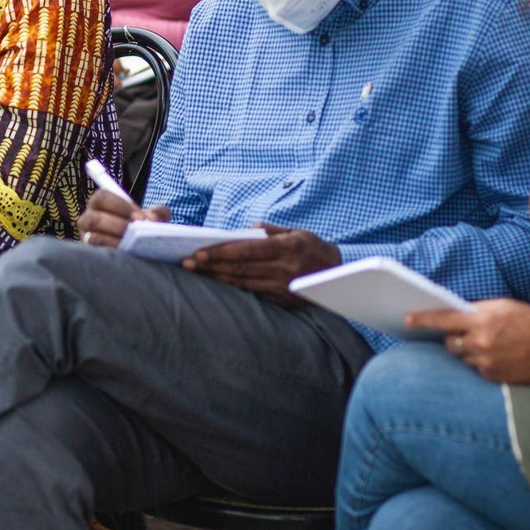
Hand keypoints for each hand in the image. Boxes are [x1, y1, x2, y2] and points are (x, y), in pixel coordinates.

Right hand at [78, 188, 166, 248]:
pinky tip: (128, 255)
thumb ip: (158, 213)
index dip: (121, 206)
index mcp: (101, 204)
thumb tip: (155, 219)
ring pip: (93, 237)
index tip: (141, 218)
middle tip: (138, 232)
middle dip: (119, 225)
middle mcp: (88, 219)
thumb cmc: (141, 230)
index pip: (102, 197)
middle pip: (94, 218)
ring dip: (114, 240)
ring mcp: (86, 238)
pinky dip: (113, 253)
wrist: (138, 253)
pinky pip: (97, 254)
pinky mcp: (90, 255)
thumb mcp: (151, 219)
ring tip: (134, 245)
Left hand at [184, 225, 339, 305]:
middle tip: (187, 264)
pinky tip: (219, 284)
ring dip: (218, 278)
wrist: (341, 275)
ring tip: (197, 273)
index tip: (198, 252)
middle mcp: (284, 269)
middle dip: (211, 266)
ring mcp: (283, 287)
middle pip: (240, 268)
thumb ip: (272, 230)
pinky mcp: (284, 300)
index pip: (245, 251)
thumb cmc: (315, 248)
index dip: (220, 252)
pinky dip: (234, 288)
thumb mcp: (298, 232)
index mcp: (286, 248)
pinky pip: (254, 293)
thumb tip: (250, 228)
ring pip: (243, 283)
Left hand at [406, 299, 529, 383]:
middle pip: (450, 342)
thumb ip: (479, 310)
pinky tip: (500, 356)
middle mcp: (480, 342)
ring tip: (490, 345)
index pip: (443, 319)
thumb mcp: (505, 307)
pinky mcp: (492, 376)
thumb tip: (458, 314)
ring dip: (469, 350)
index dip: (422, 319)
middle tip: (465, 334)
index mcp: (482, 320)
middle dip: (453, 338)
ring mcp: (485, 362)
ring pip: (463, 356)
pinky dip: (481, 362)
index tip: (407, 319)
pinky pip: (476, 368)